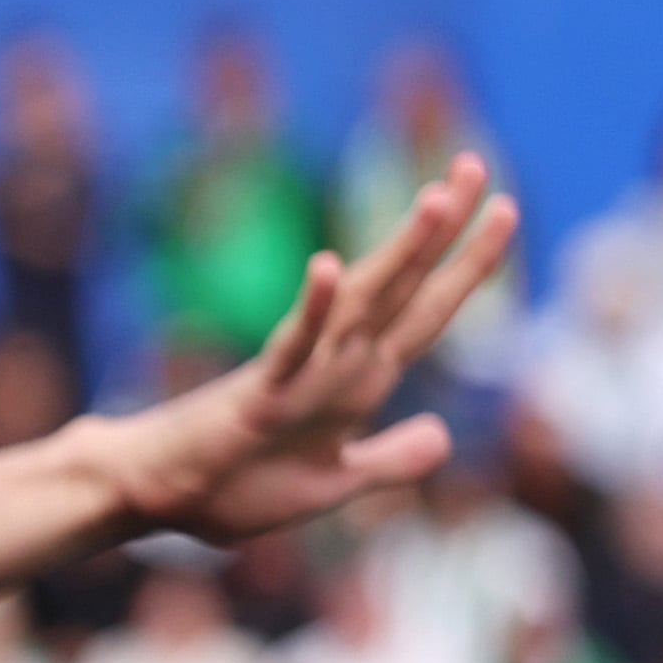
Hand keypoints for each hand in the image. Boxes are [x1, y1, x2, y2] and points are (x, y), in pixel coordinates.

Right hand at [99, 155, 519, 544]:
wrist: (158, 499)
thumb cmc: (233, 488)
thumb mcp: (331, 484)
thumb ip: (388, 462)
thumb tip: (442, 435)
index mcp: (360, 383)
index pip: (428, 313)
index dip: (471, 265)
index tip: (504, 210)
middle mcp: (337, 365)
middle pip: (404, 288)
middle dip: (447, 231)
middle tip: (479, 163)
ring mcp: (298, 374)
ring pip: (360, 304)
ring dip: (401, 253)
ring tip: (440, 199)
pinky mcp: (256, 395)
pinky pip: (289, 348)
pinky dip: (313, 310)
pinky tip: (331, 268)